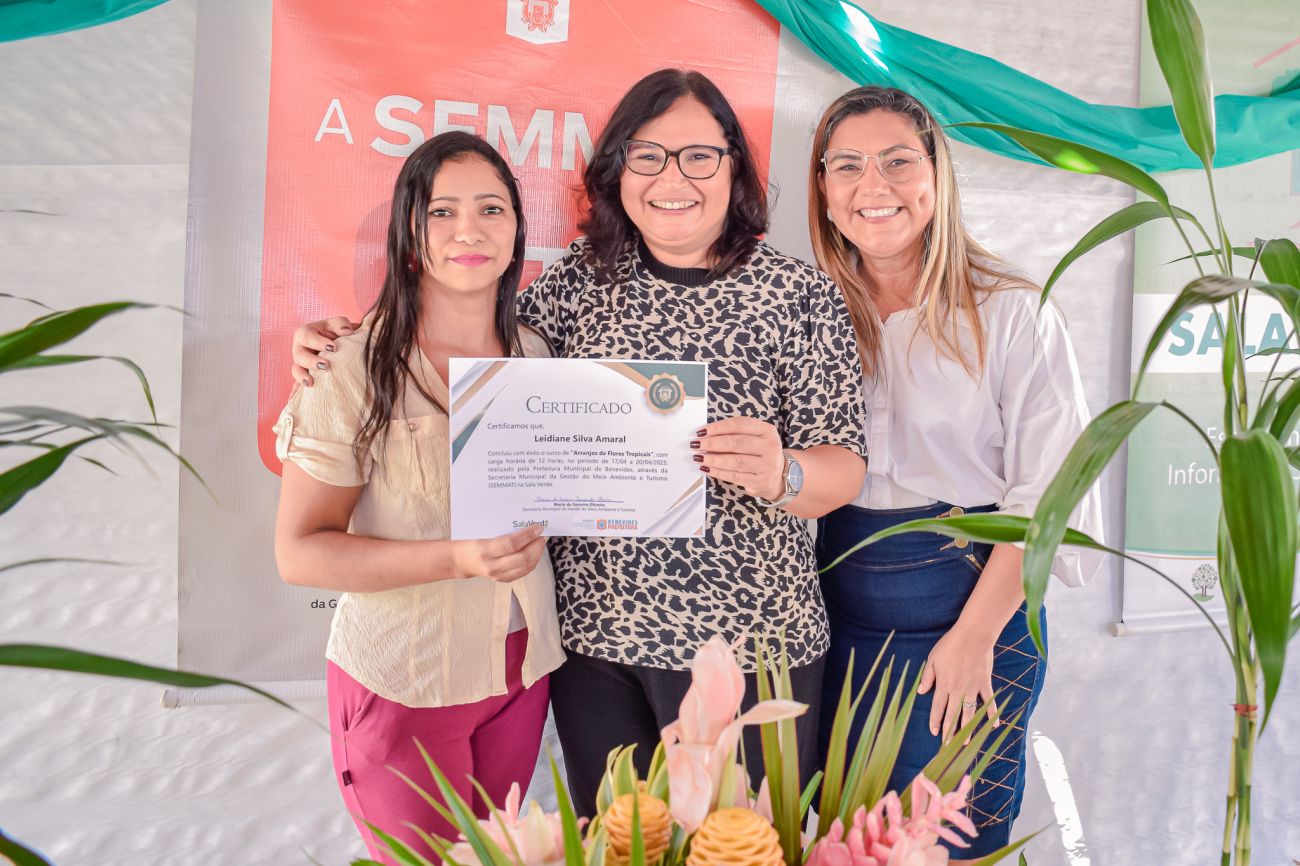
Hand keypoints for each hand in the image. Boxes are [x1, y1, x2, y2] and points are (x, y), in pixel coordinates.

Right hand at [291, 316, 360, 385]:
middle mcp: (299, 349)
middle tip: (326, 366)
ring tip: (311, 383)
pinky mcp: (303, 376)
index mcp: (305, 333)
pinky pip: (297, 385)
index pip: (308, 337)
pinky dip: (296, 392)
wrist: (335, 345)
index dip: (319, 342)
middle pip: (300, 355)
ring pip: (296, 370)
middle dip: (311, 361)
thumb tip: (347, 332)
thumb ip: (341, 324)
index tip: (333, 348)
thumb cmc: (335, 332)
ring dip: (302, 377)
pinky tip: (295, 400)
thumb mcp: (337, 324)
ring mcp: (300, 364)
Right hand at [453, 524, 545, 582]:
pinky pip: (523, 571)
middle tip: (542, 534)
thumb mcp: (481, 531)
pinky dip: (532, 561)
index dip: (527, 536)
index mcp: (484, 550)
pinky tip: (535, 552)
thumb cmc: (471, 541)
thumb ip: (500, 528)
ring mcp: (498, 575)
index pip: (510, 544)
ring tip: (540, 542)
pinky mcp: (504, 579)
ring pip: (526, 567)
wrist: (462, 561)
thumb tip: (524, 520)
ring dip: (537, 553)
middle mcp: (492, 566)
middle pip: (522, 558)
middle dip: (536, 545)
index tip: (537, 527)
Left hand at [691, 417, 785, 501]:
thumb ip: (735, 434)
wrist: (779, 477)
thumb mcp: (755, 438)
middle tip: (696, 444)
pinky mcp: (760, 482)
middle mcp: (770, 447)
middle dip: (713, 443)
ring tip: (699, 457)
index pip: (740, 425)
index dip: (718, 427)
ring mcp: (767, 466)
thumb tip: (706, 435)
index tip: (701, 431)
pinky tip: (707, 469)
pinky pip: (735, 476)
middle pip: (736, 443)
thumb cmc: (760, 454)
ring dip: (713, 459)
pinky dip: (718, 472)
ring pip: (735, 461)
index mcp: (767, 431)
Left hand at [917, 624, 999, 742]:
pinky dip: (992, 713)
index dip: (935, 721)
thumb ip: (927, 677)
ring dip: (968, 729)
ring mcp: (973, 688)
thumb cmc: (950, 645)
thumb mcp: (933, 659)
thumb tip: (920, 692)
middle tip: (949, 746)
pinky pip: (988, 702)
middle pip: (953, 715)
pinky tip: (994, 725)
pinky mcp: (985, 683)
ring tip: (967, 743)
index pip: (937, 707)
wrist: (973, 636)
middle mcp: (958, 690)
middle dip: (950, 732)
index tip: (934, 733)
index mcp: (944, 684)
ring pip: (970, 713)